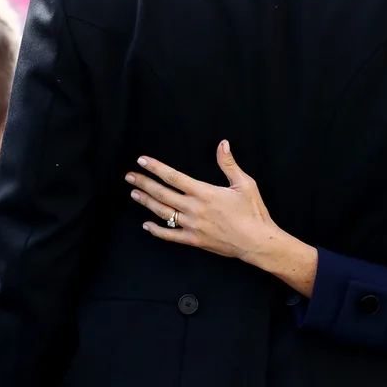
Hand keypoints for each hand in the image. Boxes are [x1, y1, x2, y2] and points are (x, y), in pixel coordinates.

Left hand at [126, 141, 280, 261]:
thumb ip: (229, 164)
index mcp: (204, 192)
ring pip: (163, 213)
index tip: (142, 161)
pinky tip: (147, 225)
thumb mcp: (245, 183)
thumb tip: (222, 144)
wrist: (257, 242)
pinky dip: (157, 231)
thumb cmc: (253, 212)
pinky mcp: (194, 240)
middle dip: (144, 183)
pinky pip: (170, 236)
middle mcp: (194, 209)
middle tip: (130, 176)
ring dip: (147, 202)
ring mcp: (192, 226)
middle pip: (162, 193)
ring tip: (134, 194)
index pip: (173, 176)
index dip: (156, 168)